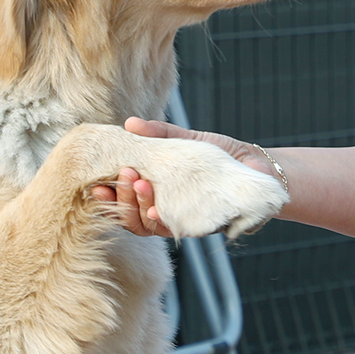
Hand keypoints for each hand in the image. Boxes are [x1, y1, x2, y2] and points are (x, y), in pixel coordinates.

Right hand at [89, 117, 278, 236]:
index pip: (124, 202)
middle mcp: (166, 212)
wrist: (258, 168)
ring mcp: (182, 222)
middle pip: (132, 217)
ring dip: (139, 207)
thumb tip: (129, 123)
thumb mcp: (189, 140)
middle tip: (124, 174)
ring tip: (140, 184)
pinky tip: (156, 209)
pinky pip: (176, 230)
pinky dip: (162, 221)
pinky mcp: (202, 227)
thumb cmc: (221, 156)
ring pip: (149, 226)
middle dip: (122, 199)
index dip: (108, 198)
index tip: (96, 185)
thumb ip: (161, 134)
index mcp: (157, 194)